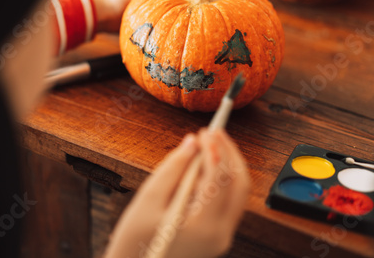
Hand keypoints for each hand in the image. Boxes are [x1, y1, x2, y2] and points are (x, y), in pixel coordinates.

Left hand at [87, 0, 246, 31]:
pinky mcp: (165, 27)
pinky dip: (197, 39)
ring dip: (215, 25)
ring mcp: (172, 13)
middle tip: (251, 14)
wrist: (104, 11)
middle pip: (208, 2)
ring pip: (198, 19)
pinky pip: (185, 33)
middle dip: (229, 6)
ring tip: (235, 35)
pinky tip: (207, 49)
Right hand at [104, 129, 249, 257]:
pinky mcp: (217, 236)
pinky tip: (209, 167)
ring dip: (229, 165)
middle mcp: (220, 234)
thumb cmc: (135, 241)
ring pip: (238, 193)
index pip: (220, 178)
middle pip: (239, 184)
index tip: (206, 131)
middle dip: (229, 153)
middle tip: (214, 132)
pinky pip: (229, 202)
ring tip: (212, 145)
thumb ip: (173, 168)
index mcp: (202, 225)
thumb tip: (191, 143)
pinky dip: (223, 181)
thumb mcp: (148, 199)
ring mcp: (221, 237)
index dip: (216, 149)